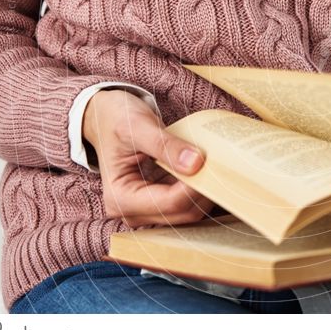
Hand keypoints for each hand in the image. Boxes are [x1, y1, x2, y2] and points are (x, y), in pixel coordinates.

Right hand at [83, 89, 212, 227]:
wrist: (105, 116)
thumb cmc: (116, 119)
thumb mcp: (139, 126)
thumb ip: (165, 145)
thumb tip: (196, 163)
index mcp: (120, 198)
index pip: (169, 203)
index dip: (195, 187)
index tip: (216, 166)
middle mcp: (131, 212)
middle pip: (181, 213)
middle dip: (205, 191)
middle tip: (225, 166)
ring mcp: (146, 210)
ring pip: (188, 211)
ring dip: (206, 191)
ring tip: (219, 167)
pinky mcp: (158, 203)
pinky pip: (187, 202)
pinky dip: (201, 188)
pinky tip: (211, 170)